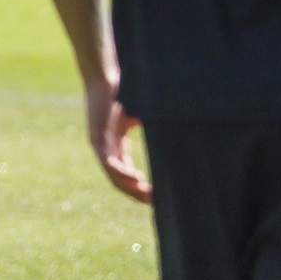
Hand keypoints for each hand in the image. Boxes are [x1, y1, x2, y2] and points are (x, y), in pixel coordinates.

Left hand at [85, 75, 151, 204]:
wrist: (104, 78)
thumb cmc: (123, 92)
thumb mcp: (142, 114)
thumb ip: (153, 125)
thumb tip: (183, 124)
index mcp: (117, 144)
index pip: (127, 171)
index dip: (139, 185)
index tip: (154, 195)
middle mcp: (107, 149)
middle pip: (120, 179)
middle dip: (136, 192)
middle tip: (153, 201)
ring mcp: (101, 145)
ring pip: (113, 174)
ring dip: (129, 186)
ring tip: (145, 193)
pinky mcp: (97, 139)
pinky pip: (108, 162)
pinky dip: (120, 171)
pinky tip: (132, 177)